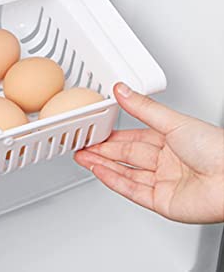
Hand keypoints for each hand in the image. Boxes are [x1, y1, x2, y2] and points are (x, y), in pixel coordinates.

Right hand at [74, 83, 223, 223]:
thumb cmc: (217, 149)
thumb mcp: (173, 121)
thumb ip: (143, 107)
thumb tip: (121, 90)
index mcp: (171, 141)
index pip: (132, 138)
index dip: (111, 135)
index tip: (94, 130)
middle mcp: (166, 162)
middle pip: (125, 155)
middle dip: (101, 149)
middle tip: (81, 144)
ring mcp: (164, 183)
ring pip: (125, 173)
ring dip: (102, 164)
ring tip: (82, 157)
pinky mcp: (162, 202)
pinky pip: (132, 190)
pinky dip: (113, 180)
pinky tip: (99, 171)